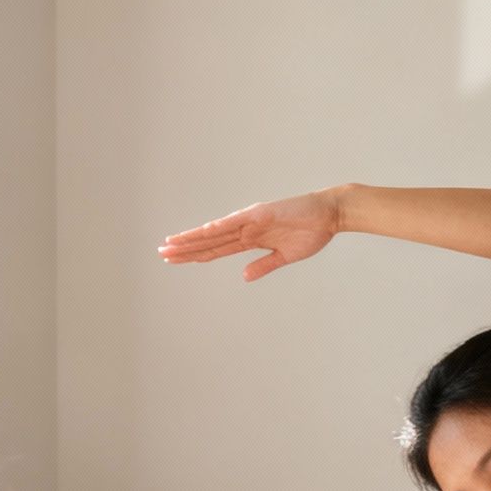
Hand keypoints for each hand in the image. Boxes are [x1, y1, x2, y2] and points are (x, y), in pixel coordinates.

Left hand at [158, 189, 341, 282]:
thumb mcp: (284, 256)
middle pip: (209, 241)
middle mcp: (245, 228)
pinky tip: (202, 231)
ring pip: (216, 232)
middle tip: (161, 253)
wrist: (329, 215)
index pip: (216, 250)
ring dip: (193, 238)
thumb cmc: (311, 232)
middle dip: (185, 248)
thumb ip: (264, 265)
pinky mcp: (262, 213)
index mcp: (250, 239)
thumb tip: (244, 277)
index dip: (194, 256)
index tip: (175, 260)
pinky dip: (219, 226)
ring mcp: (252, 220)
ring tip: (171, 244)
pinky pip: (236, 221)